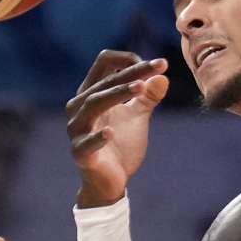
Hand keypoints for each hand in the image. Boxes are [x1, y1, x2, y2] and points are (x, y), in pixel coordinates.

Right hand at [66, 50, 169, 206]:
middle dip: (132, 74)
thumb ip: (148, 96)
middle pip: (104, 82)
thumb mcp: (138, 116)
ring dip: (117, 94)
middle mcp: (79, 107)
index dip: (129, 59)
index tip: (158, 64)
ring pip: (93, 104)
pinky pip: (85, 144)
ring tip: (141, 87)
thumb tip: (163, 76)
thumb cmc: (121, 144)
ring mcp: (77, 130)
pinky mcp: (80, 154)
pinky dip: (97, 138)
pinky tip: (110, 133)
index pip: (105, 63)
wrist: (112, 181)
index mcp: (91, 93)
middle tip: (157, 69)